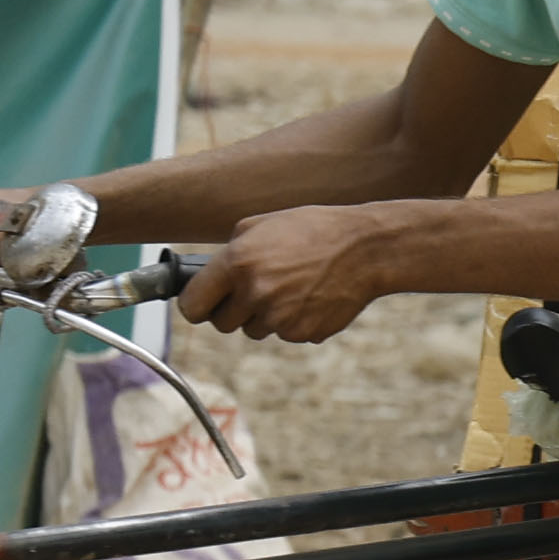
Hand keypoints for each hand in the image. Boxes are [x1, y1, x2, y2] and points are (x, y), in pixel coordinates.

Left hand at [177, 202, 417, 343]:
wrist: (365, 248)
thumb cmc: (312, 229)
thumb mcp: (262, 224)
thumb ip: (229, 252)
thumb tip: (208, 276)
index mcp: (237, 263)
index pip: (192, 307)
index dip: (196, 305)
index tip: (203, 303)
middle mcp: (255, 294)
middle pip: (222, 324)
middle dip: (232, 310)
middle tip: (253, 290)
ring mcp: (280, 318)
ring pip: (254, 331)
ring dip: (264, 316)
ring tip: (289, 287)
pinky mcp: (303, 333)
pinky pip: (284, 335)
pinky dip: (292, 321)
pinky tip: (309, 296)